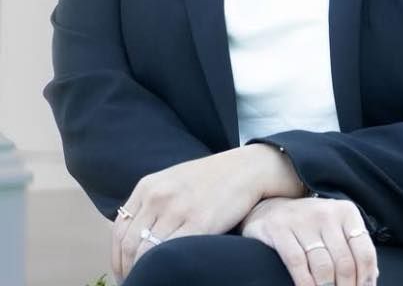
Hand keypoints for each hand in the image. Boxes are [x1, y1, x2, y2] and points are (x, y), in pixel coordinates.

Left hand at [111, 146, 265, 283]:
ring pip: (146, 253)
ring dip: (143, 272)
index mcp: (148, 186)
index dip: (116, 258)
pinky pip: (171, 253)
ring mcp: (178, 210)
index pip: (119, 230)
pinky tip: (169, 275)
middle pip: (129, 244)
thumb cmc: (210, 178)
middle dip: (128, 270)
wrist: (245, 169)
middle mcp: (158, 196)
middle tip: (135, 283)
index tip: (123, 272)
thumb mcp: (172, 180)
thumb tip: (133, 236)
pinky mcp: (199, 223)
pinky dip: (165, 269)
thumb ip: (152, 202)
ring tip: (150, 282)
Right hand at [240, 195, 378, 285]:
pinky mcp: (280, 229)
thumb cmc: (310, 224)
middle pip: (345, 263)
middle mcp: (326, 213)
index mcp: (346, 212)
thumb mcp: (335, 228)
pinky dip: (305, 284)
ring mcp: (302, 220)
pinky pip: (297, 264)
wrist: (270, 207)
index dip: (366, 280)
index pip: (364, 251)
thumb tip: (372, 275)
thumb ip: (353, 248)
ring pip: (323, 267)